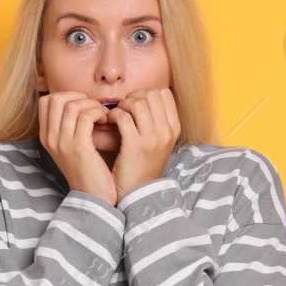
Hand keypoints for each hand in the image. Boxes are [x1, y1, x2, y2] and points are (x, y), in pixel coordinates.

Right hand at [38, 91, 117, 205]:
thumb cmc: (89, 169)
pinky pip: (86, 116)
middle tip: (94, 108)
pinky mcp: (79, 148)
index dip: (67, 96)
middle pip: (57, 99)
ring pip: (72, 105)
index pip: (46, 101)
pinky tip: (106, 121)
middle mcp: (50, 139)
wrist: (94, 197)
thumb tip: (80, 102)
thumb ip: (69, 126)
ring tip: (103, 116)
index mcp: (46, 137)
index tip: (84, 105)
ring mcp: (62, 143)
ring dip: (92, 105)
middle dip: (79, 97)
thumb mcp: (71, 146)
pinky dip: (98, 113)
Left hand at [109, 87, 180, 201]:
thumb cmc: (143, 165)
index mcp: (174, 129)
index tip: (135, 103)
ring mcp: (152, 139)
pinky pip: (124, 117)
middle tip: (123, 108)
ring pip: (137, 103)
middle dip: (133, 96)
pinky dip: (114, 115)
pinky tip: (111, 122)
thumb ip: (155, 120)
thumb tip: (141, 98)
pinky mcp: (135, 146)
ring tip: (116, 115)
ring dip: (122, 105)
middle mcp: (166, 132)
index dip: (146, 93)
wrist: (138, 193)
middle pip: (150, 95)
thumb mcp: (158, 142)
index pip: (164, 93)